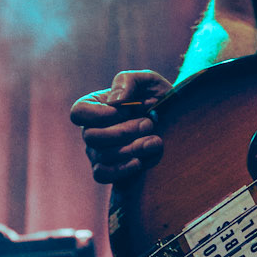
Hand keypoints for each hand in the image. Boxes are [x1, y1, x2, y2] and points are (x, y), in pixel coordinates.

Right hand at [70, 69, 172, 185]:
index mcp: (95, 106)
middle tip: (149, 124)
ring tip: (155, 141)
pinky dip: (120, 169)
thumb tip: (114, 101)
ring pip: (102, 156)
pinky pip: (102, 174)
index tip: (126, 111)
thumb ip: (128, 81)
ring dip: (131, 148)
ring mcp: (98, 152)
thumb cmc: (159, 99)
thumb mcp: (149, 81)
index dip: (99, 114)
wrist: (178, 123)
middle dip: (124, 131)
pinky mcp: (110, 170)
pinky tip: (139, 162)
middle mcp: (92, 130)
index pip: (79, 112)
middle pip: (92, 136)